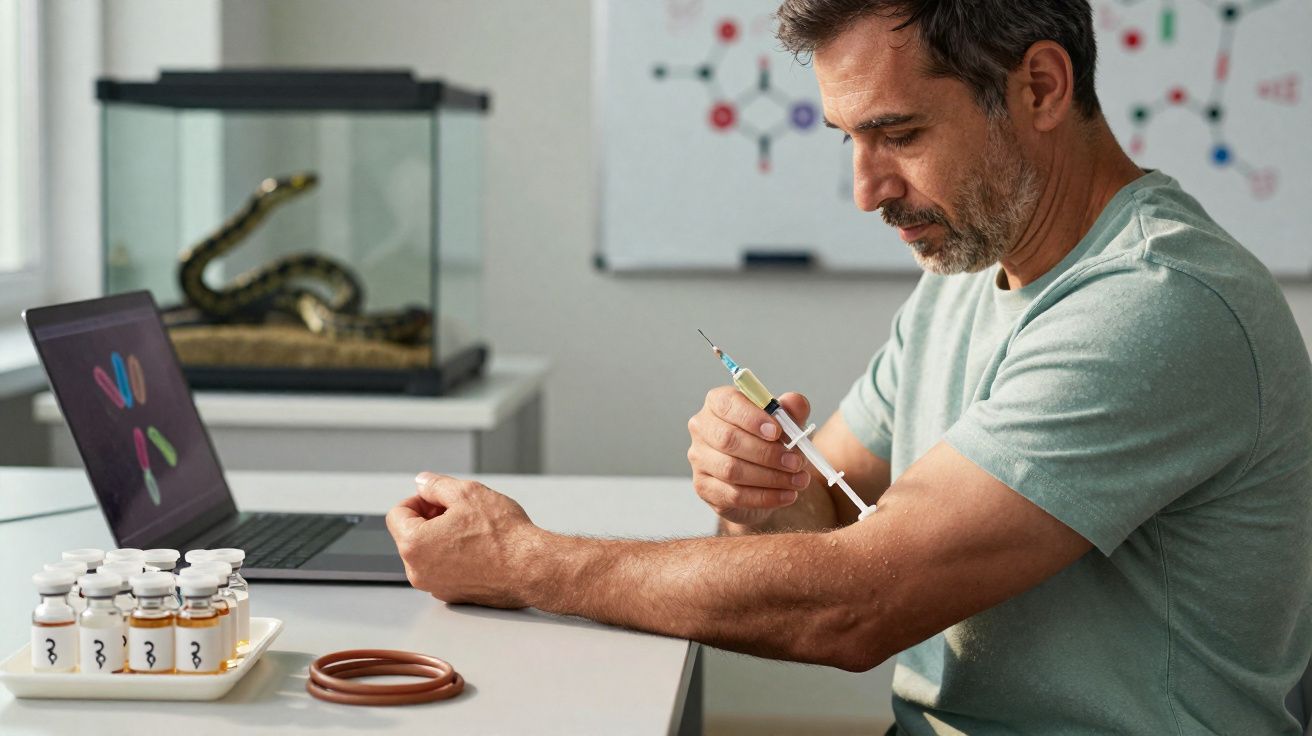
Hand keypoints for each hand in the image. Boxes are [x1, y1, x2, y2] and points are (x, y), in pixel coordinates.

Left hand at [385, 472, 542, 607]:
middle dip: (430, 519)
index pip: (397, 514)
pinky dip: (455, 556)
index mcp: (414, 545)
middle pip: (411, 535)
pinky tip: (479, 547)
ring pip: (429, 553)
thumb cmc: (503, 536)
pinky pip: (444, 569)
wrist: (532, 568)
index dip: (418, 499)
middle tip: (460, 511)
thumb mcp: (467, 493)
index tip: (438, 498)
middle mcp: (419, 571)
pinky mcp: (454, 595)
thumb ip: (436, 485)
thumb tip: (423, 483)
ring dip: (443, 537)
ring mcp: (436, 586)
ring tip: (473, 529)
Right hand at [686, 387, 812, 525]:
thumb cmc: (771, 441)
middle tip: (796, 462)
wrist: (764, 478)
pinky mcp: (704, 487)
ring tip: (798, 480)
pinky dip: (765, 497)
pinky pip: (734, 495)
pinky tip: (787, 495)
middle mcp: (702, 428)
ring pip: (731, 470)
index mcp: (717, 403)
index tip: (777, 432)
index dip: (752, 418)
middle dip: (766, 453)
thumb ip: (793, 409)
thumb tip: (794, 402)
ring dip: (770, 477)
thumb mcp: (787, 422)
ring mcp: (699, 459)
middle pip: (727, 439)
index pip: (726, 404)